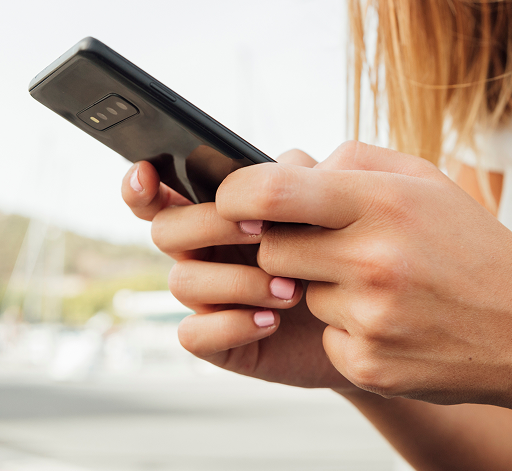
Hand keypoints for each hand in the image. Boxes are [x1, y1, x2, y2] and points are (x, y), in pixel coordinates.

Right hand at [121, 150, 354, 389]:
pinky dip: (230, 325)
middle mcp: (203, 253)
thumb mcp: (325, 208)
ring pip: (183, 282)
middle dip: (211, 225)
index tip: (148, 173)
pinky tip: (270, 321)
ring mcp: (208, 299)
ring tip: (291, 289)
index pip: (161, 193)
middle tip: (264, 230)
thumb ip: (300, 178)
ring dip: (237, 281)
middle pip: (166, 230)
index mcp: (218, 212)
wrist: (368, 319)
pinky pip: (193, 334)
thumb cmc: (341, 255)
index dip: (142, 184)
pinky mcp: (219, 343)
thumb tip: (280, 168)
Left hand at [214, 141, 511, 407]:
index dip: (236, 196)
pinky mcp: (368, 364)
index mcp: (385, 203)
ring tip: (387, 288)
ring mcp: (370, 318)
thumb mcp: (427, 182)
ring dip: (326, 289)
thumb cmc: (473, 247)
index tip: (236, 204)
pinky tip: (396, 324)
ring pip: (299, 294)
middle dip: (288, 246)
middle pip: (272, 249)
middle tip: (330, 247)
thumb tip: (284, 166)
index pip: (270, 193)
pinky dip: (348, 331)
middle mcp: (374, 259)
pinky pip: (325, 337)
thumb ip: (352, 162)